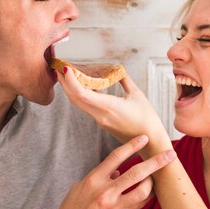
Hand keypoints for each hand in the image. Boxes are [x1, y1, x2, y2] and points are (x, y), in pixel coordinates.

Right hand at [46, 135, 176, 208]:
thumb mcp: (80, 189)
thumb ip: (99, 178)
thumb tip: (116, 171)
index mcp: (93, 179)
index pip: (116, 156)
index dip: (133, 145)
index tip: (145, 138)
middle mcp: (105, 191)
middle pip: (137, 172)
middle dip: (156, 161)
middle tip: (170, 154)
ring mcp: (115, 205)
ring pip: (143, 189)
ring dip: (153, 182)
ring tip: (155, 179)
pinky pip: (140, 204)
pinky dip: (147, 196)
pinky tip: (151, 192)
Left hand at [56, 68, 172, 154]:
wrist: (150, 141)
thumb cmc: (147, 119)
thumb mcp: (137, 94)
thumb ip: (124, 80)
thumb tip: (117, 68)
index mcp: (108, 107)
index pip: (81, 93)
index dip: (70, 80)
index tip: (65, 67)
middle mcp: (100, 115)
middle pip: (74, 98)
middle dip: (64, 82)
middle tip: (59, 67)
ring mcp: (100, 120)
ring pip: (79, 103)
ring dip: (71, 89)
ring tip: (67, 74)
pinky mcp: (102, 122)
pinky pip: (87, 107)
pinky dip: (82, 95)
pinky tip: (84, 85)